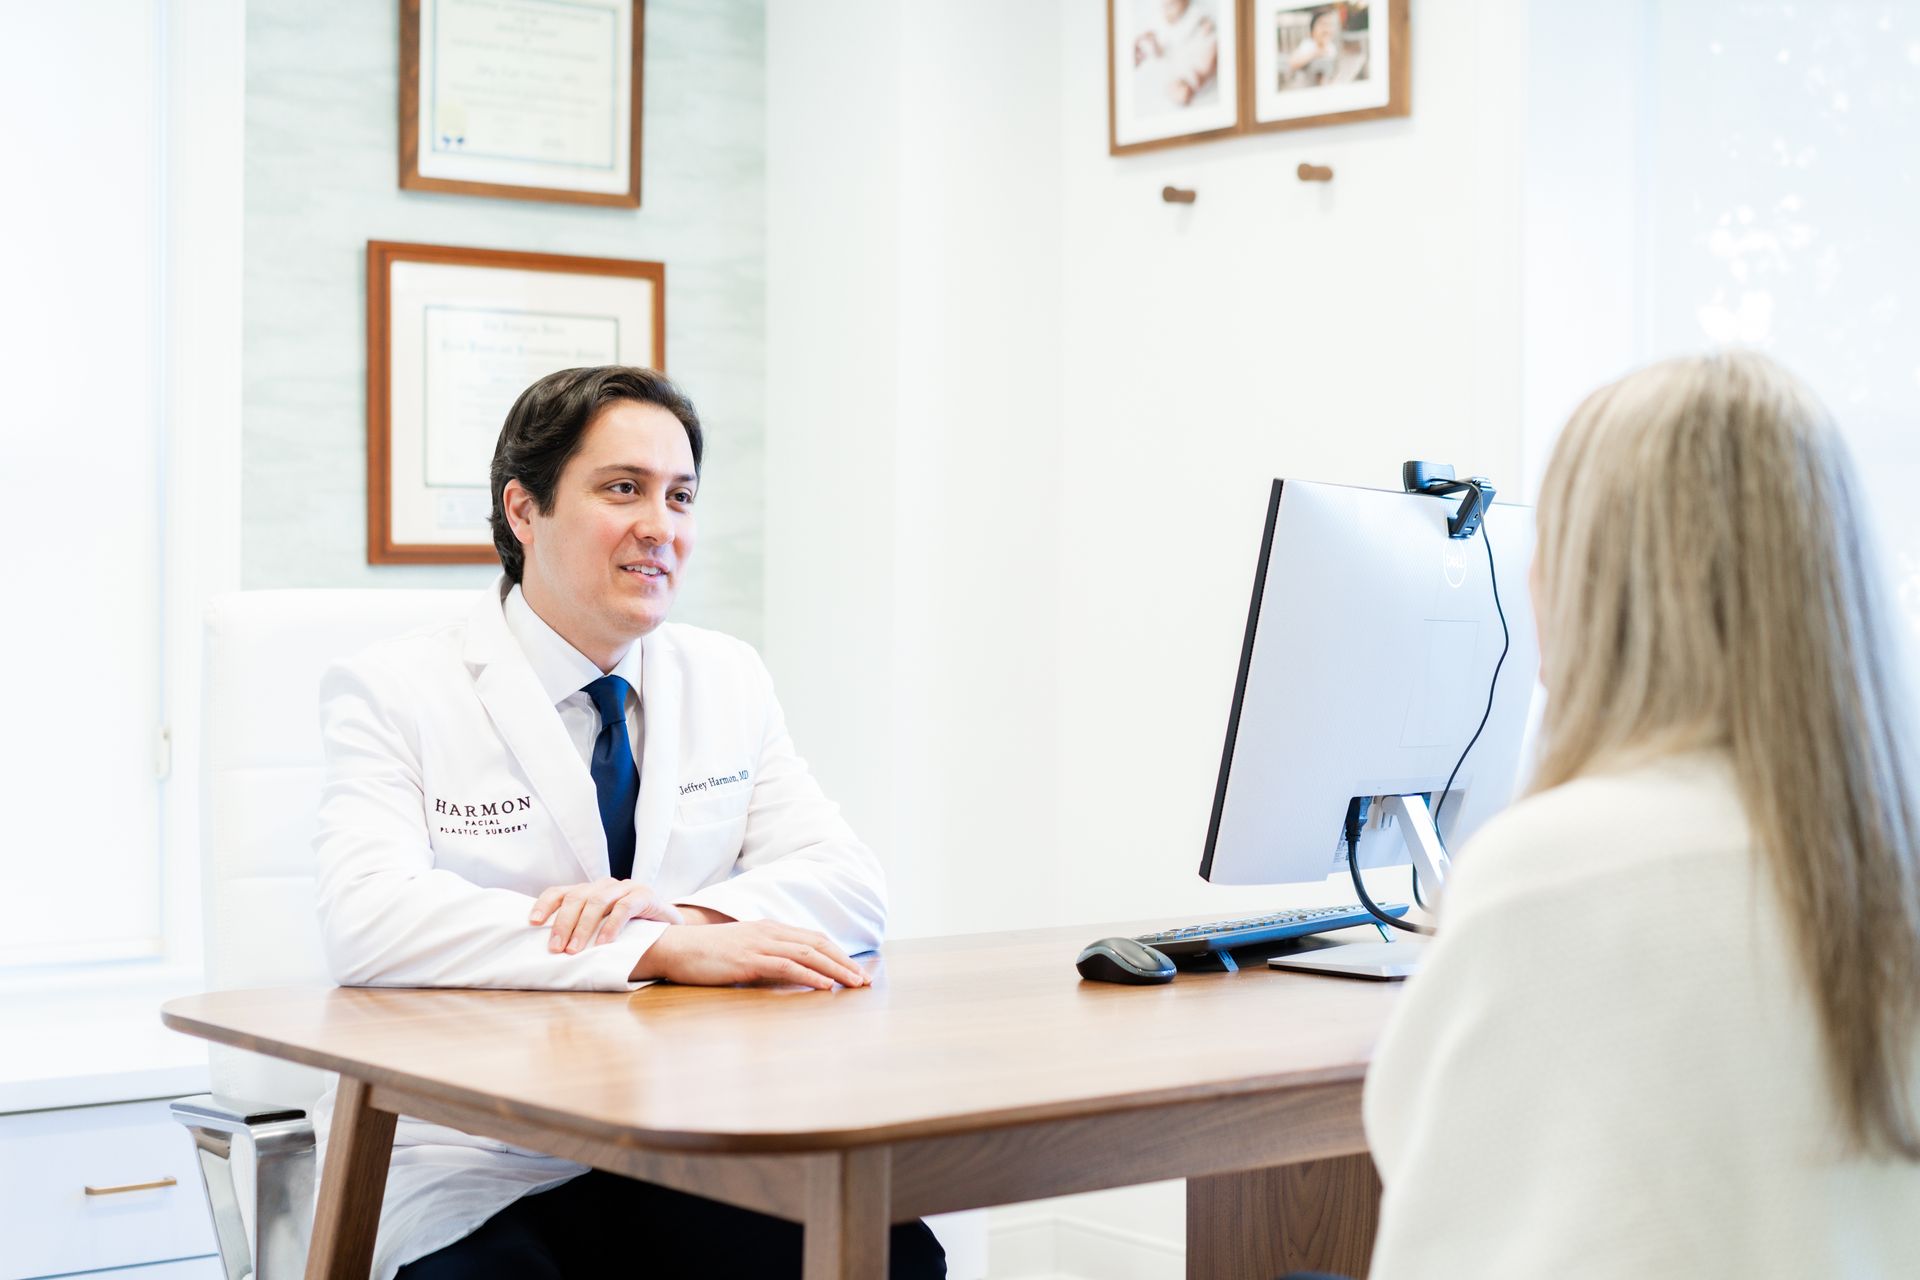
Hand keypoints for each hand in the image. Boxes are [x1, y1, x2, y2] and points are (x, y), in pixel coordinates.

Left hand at [529, 878, 683, 953]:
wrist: (668, 926)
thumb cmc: (629, 931)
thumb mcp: (601, 928)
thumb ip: (580, 932)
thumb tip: (550, 952)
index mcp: (589, 891)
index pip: (560, 892)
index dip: (545, 904)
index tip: (532, 923)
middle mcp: (604, 885)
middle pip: (576, 897)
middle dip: (563, 923)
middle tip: (555, 948)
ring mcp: (625, 887)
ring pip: (597, 901)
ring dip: (583, 927)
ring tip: (575, 950)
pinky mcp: (644, 894)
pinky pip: (624, 907)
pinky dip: (611, 926)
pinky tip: (604, 943)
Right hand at [630, 921, 869, 989]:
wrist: (676, 948)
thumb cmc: (706, 954)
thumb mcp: (742, 951)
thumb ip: (766, 958)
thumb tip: (789, 975)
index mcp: (770, 928)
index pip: (813, 939)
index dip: (837, 954)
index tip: (855, 971)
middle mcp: (770, 931)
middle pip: (818, 944)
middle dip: (845, 962)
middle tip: (864, 981)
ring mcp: (760, 944)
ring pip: (809, 954)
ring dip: (836, 969)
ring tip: (854, 984)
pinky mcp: (750, 959)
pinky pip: (787, 966)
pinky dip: (810, 975)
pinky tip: (825, 986)